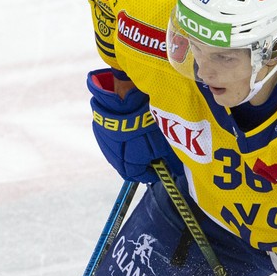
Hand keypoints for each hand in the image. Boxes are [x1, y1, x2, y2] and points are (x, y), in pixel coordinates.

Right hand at [88, 68, 175, 184]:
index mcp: (128, 166)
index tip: (163, 165)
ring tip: (143, 138)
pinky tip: (131, 128)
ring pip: (119, 154)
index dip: (155, 171)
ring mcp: (104, 145)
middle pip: (129, 168)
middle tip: (154, 153)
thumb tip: (176, 172)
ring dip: (131, 150)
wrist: (124, 98)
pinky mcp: (100, 131)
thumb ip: (170, 161)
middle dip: (142, 162)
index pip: (142, 177)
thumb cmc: (146, 124)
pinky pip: (112, 140)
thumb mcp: (164, 144)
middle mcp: (114, 159)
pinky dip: (122, 138)